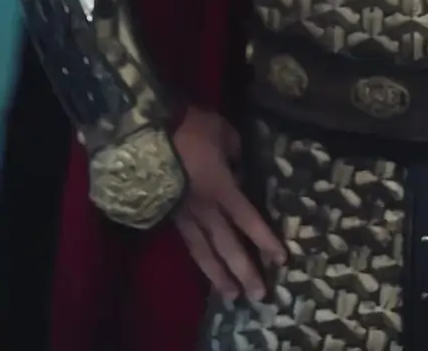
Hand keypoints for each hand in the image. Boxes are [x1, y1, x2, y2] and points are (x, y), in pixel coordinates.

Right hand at [172, 106, 284, 301]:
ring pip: (204, 252)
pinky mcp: (168, 215)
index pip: (248, 220)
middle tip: (259, 295)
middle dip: (245, 270)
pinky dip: (199, 259)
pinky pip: (188, 243)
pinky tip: (204, 270)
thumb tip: (237, 166)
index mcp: (222, 188)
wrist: (146, 135)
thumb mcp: (223, 132)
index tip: (281, 260)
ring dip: (219, 276)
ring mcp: (184, 215)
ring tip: (231, 296)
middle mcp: (205, 209)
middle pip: (228, 245)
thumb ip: (235, 152)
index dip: (265, 240)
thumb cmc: (188, 130)